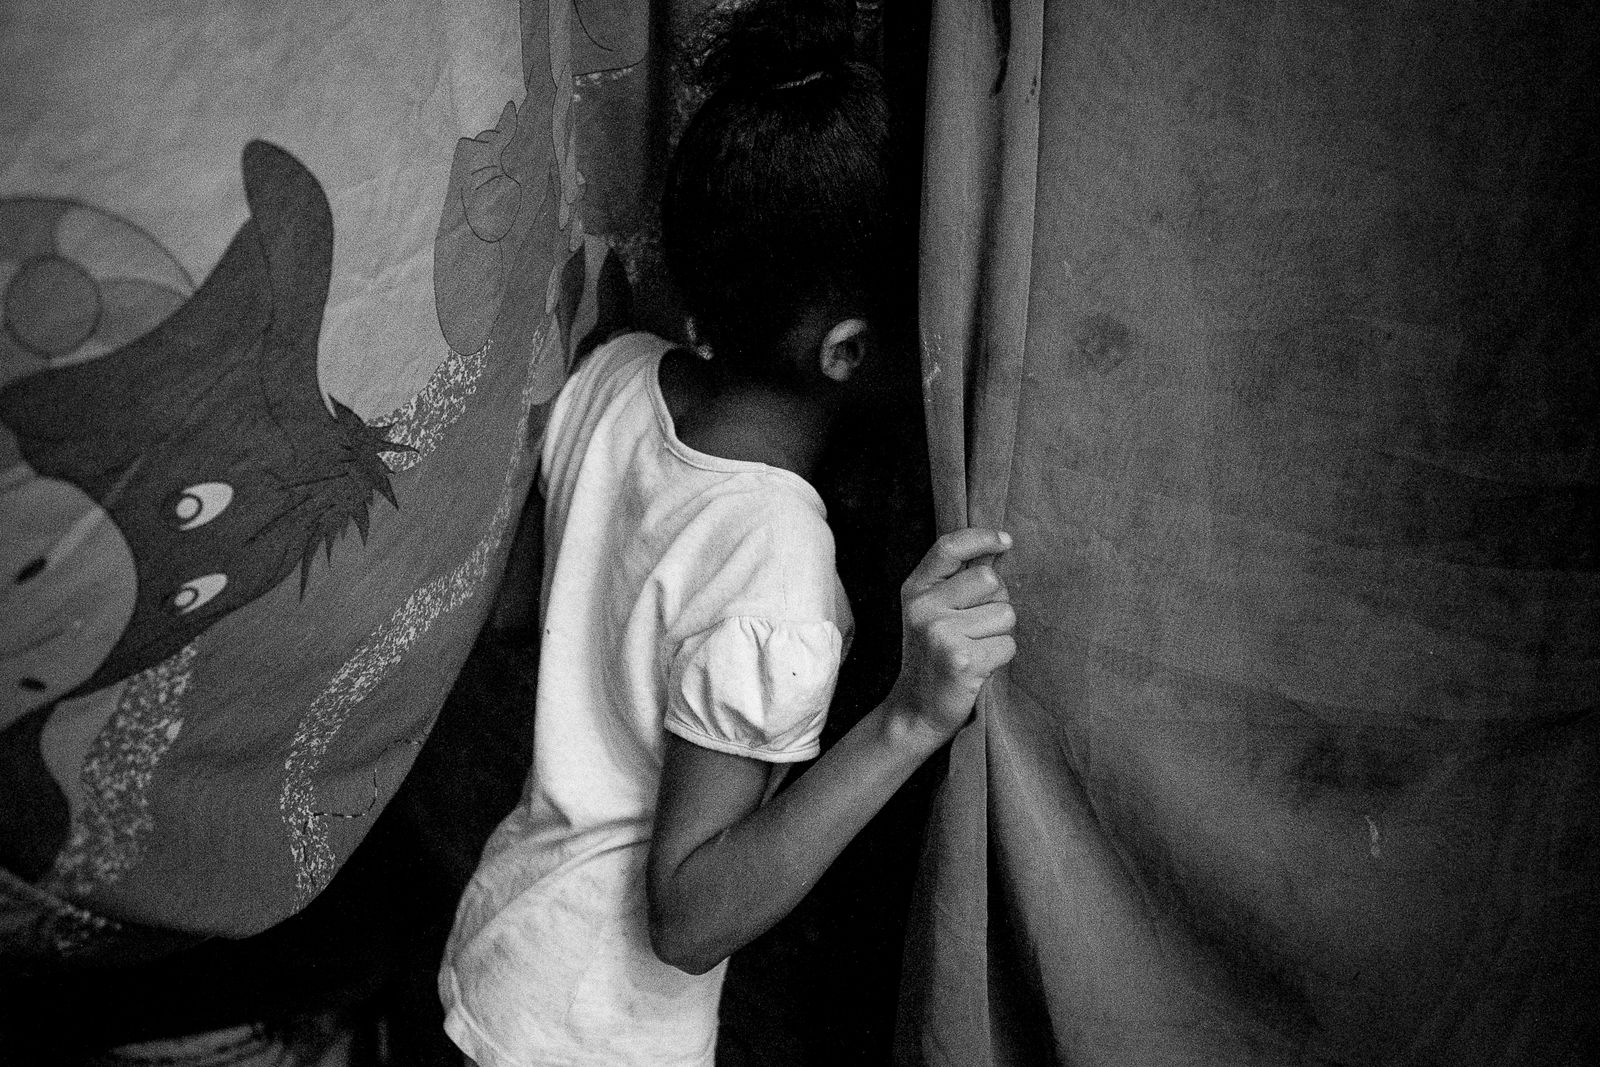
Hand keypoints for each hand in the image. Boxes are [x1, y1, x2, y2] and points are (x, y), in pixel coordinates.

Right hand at [889, 527, 1017, 739]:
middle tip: (976, 627)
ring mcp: (941, 633)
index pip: (949, 547)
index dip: (981, 538)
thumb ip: (956, 581)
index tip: (1005, 541)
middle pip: (990, 580)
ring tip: (975, 649)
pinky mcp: (962, 660)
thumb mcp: (931, 611)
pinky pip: (1008, 644)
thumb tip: (998, 548)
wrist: (915, 710)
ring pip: (1005, 614)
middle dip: (996, 602)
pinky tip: (978, 668)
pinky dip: (1001, 658)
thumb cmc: (933, 655)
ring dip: (1000, 634)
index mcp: (915, 590)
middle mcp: (924, 607)